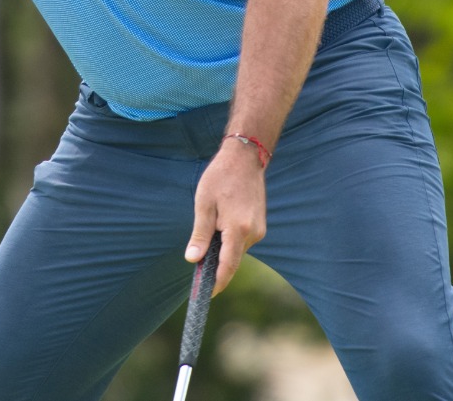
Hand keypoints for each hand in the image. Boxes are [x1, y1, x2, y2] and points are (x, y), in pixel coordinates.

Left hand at [184, 142, 266, 294]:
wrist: (245, 158)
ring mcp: (259, 229)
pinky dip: (230, 240)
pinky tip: (220, 224)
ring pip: (236, 250)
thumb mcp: (204, 204)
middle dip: (215, 264)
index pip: (227, 266)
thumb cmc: (221, 178)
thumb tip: (193, 259)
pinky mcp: (259, 225)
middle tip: (197, 262)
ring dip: (222, 248)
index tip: (206, 295)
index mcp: (238, 229)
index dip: (217, 283)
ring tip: (209, 231)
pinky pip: (241, 240)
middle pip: (231, 259)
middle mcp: (253, 233)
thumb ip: (200, 234)